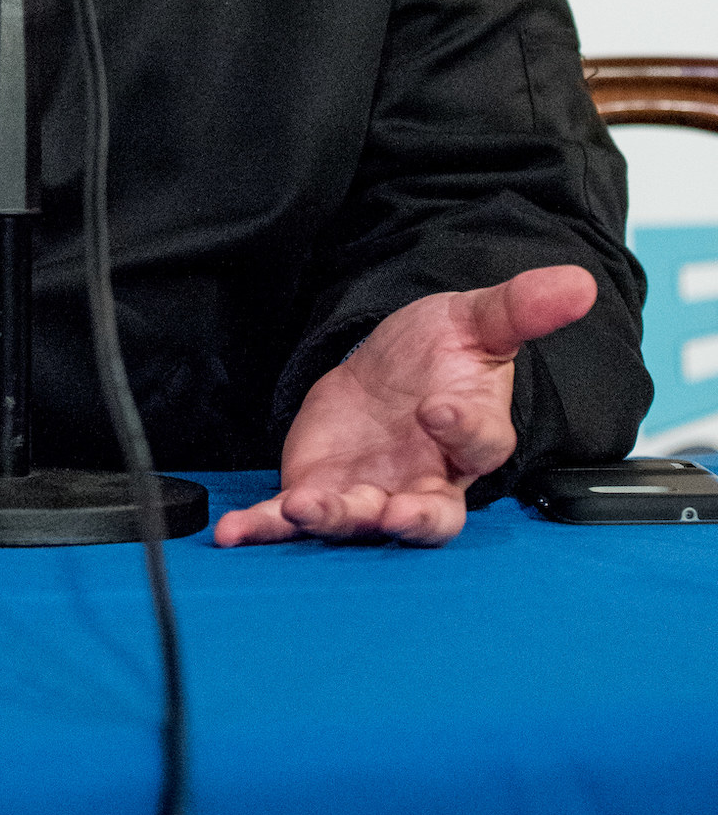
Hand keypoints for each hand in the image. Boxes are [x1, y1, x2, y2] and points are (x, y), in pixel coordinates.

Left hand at [214, 264, 597, 548]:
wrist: (387, 368)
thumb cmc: (441, 351)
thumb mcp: (476, 319)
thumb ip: (521, 307)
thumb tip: (578, 281)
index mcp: (472, 438)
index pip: (480, 443)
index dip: (463, 431)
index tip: (439, 410)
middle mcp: (427, 478)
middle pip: (427, 515)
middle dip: (406, 519)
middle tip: (386, 513)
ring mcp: (374, 492)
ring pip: (360, 521)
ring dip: (331, 520)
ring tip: (301, 509)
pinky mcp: (324, 491)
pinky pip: (295, 518)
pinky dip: (266, 527)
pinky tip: (236, 533)